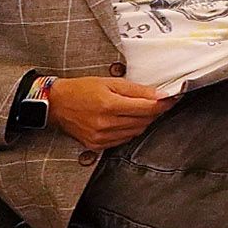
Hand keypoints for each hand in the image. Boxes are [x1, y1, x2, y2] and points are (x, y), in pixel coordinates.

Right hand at [44, 77, 174, 150]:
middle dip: (154, 111)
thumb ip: (136, 89)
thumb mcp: (109, 82)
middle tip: (156, 102)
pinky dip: (130, 130)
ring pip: (136, 132)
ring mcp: (101, 137)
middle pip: (144, 121)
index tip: (170, 99)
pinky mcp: (97, 145)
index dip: (163, 104)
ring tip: (138, 110)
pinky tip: (125, 121)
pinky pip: (124, 140)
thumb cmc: (81, 90)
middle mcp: (105, 123)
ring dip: (143, 121)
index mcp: (109, 104)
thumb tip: (158, 95)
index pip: (147, 108)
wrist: (56, 104)